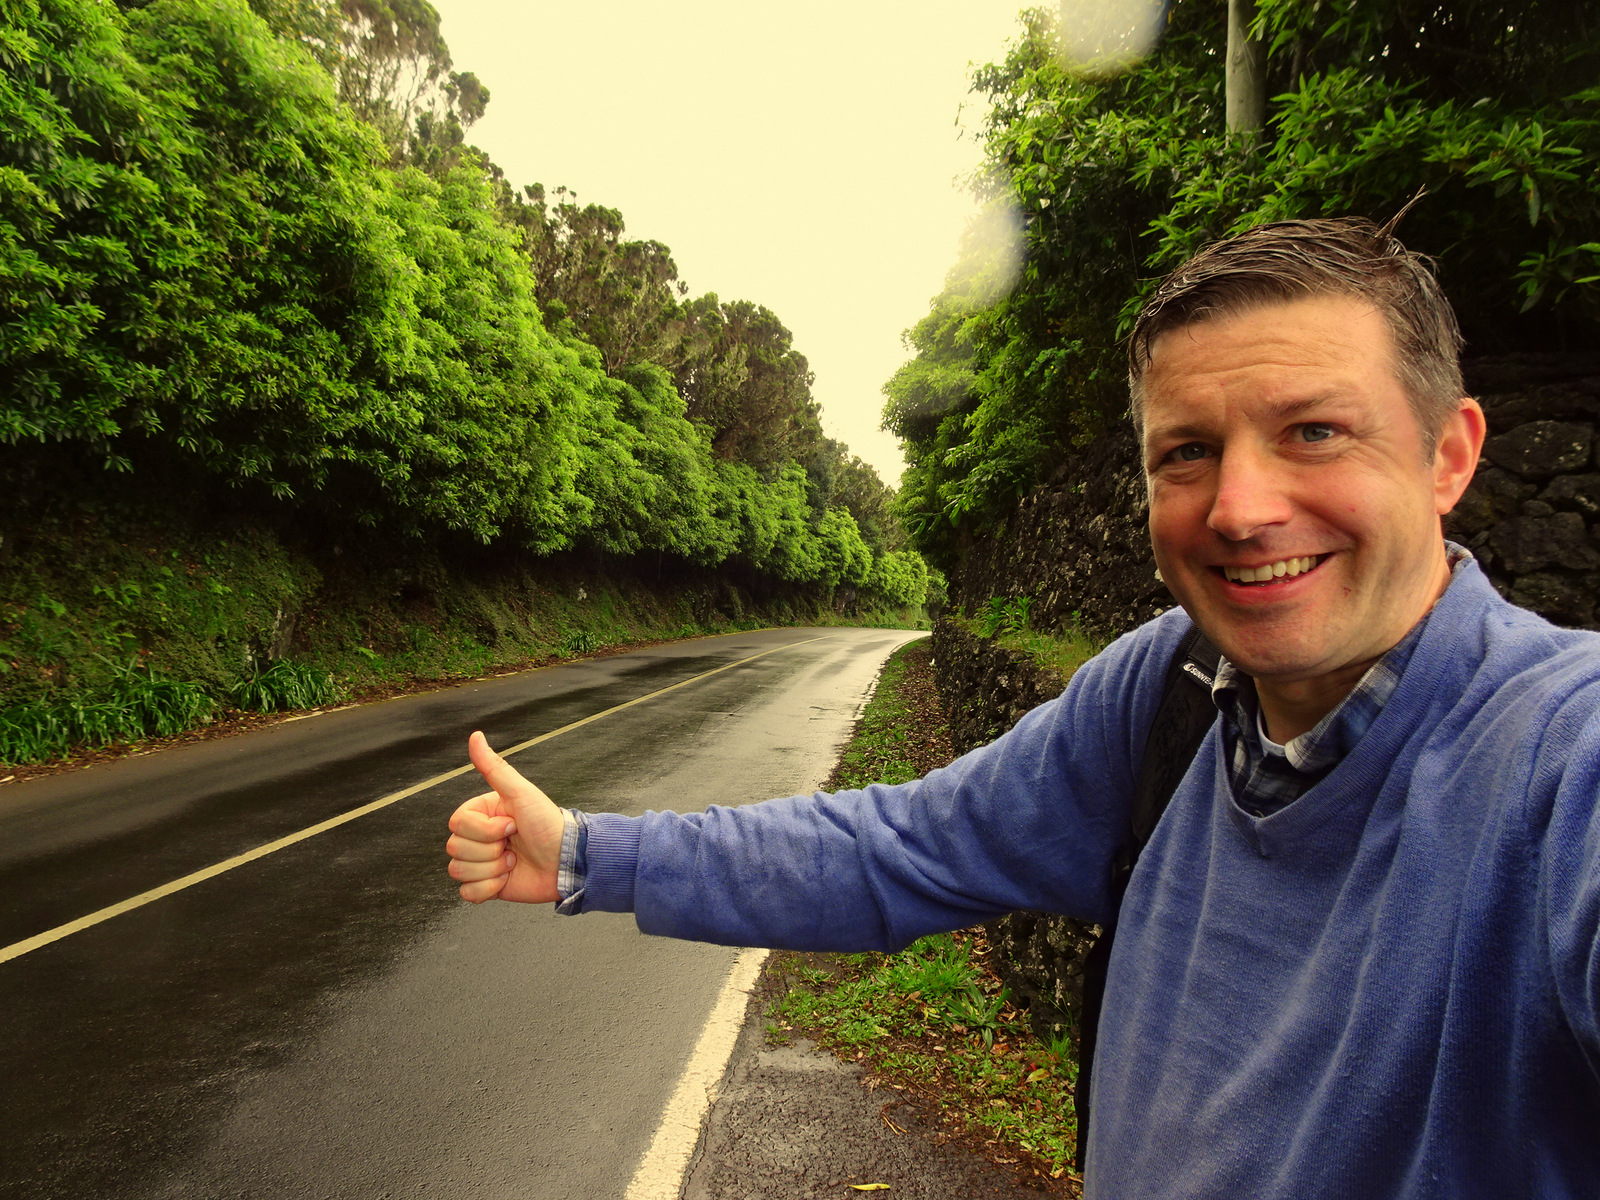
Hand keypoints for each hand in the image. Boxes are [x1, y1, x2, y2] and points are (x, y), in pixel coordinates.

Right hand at [445, 731, 565, 903]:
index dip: (484, 829)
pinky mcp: (487, 886)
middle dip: (489, 850)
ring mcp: (481, 862)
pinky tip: (507, 878)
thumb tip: (476, 737)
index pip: (456, 824)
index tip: (510, 825)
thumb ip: (494, 767)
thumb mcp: (521, 792)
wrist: (568, 861)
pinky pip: (467, 893)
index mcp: (482, 814)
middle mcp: (479, 838)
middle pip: (455, 848)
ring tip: (513, 861)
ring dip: (491, 869)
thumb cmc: (548, 824)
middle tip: (513, 844)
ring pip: (459, 871)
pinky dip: (489, 888)